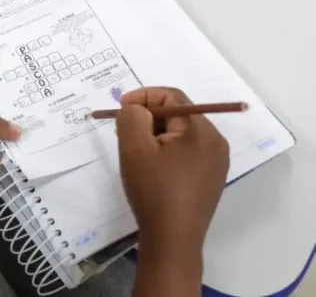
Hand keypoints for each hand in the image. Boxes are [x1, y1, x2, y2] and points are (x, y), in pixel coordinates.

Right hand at [116, 87, 229, 252]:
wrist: (172, 239)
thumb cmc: (153, 190)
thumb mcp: (134, 148)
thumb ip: (132, 117)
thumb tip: (136, 109)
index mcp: (201, 131)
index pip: (172, 96)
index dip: (143, 96)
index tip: (120, 109)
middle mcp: (215, 142)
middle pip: (178, 114)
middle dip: (148, 117)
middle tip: (123, 131)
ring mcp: (215, 162)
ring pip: (181, 134)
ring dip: (155, 134)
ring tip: (135, 151)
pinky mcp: (210, 178)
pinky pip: (186, 152)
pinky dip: (166, 151)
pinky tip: (151, 168)